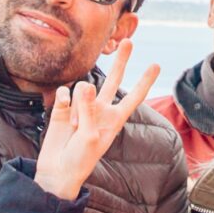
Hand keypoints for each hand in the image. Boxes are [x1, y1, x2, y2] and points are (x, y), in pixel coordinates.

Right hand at [36, 40, 159, 202]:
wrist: (57, 170)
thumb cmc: (80, 159)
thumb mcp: (90, 136)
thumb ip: (89, 109)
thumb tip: (86, 83)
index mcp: (114, 119)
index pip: (133, 96)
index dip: (145, 81)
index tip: (156, 64)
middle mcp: (100, 109)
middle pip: (113, 80)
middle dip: (121, 61)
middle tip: (129, 41)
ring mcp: (82, 106)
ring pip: (84, 87)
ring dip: (79, 103)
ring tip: (75, 127)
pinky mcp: (63, 106)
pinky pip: (65, 92)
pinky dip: (64, 100)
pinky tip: (63, 112)